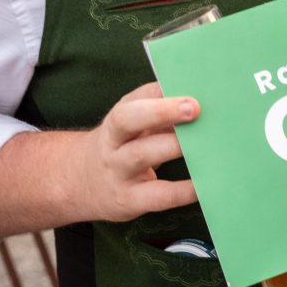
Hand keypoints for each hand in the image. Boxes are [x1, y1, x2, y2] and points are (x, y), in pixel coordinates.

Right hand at [75, 82, 200, 222]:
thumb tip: (206, 108)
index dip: (160, 91)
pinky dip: (183, 191)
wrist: (81, 182)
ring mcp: (118, 170)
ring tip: (204, 143)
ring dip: (173, 147)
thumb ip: (162, 115)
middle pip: (128, 119)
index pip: (136, 97)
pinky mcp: (129, 200)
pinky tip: (203, 185)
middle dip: (161, 111)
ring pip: (141, 154)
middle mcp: (113, 140)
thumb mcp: (134, 126)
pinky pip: (158, 195)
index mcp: (119, 116)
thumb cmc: (124, 145)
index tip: (188, 85)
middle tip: (194, 108)